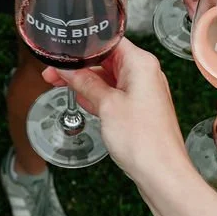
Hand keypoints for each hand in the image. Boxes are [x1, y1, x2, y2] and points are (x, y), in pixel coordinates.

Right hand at [42, 39, 186, 177]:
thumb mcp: (105, 105)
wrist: (162, 174)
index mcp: (141, 63)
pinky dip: (99, 96)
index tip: (62, 54)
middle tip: (54, 75)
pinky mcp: (140, 108)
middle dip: (81, 67)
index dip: (82, 46)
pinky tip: (84, 102)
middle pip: (106, 59)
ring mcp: (143, 91)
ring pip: (109, 78)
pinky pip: (115, 94)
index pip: (108, 41)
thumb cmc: (143, 140)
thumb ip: (84, 83)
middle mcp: (145, 73)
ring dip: (87, 83)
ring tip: (64, 88)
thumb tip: (67, 70)